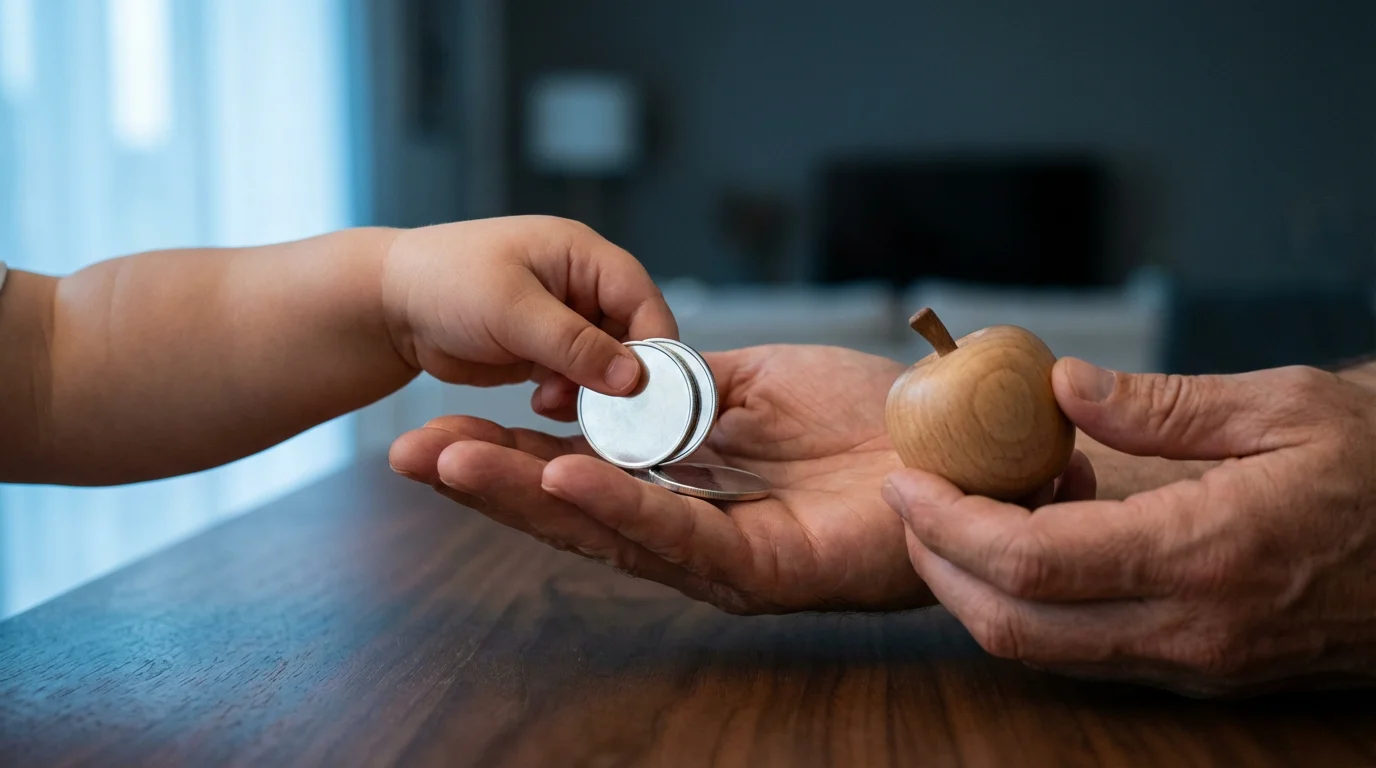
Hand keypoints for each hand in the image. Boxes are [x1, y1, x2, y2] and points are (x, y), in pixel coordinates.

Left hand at [382, 215, 676, 416]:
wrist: (388, 307)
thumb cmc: (443, 283)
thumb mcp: (512, 310)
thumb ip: (575, 344)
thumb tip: (634, 377)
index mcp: (582, 255)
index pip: (642, 299)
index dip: (653, 345)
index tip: (646, 390)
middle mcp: (582, 285)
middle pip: (632, 336)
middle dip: (617, 375)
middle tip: (599, 407)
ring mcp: (566, 320)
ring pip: (607, 365)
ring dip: (591, 391)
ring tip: (552, 400)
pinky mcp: (547, 351)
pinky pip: (579, 380)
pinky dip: (569, 397)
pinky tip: (542, 402)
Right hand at [389, 345, 934, 613]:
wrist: (968, 444)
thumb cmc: (877, 419)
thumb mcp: (760, 382)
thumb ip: (686, 386)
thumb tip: (615, 377)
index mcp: (691, 485)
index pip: (582, 470)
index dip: (509, 451)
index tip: (439, 424)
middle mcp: (696, 531)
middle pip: (574, 512)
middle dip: (489, 482)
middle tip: (406, 452)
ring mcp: (726, 559)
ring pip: (608, 532)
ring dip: (526, 497)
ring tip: (452, 465)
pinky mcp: (767, 571)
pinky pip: (681, 535)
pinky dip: (618, 507)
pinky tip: (559, 482)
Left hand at [885, 358, 1375, 696]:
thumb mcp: (1285, 408)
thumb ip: (1161, 405)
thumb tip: (1058, 385)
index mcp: (1207, 554)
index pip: (1031, 564)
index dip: (948, 526)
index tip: (907, 480)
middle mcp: (1192, 629)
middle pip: (1013, 626)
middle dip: (938, 566)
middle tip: (913, 499)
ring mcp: (1197, 663)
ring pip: (1041, 650)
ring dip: (979, 587)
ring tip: (977, 504)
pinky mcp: (1204, 672)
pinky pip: (1085, 650)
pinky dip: (1036, 601)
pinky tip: (1048, 533)